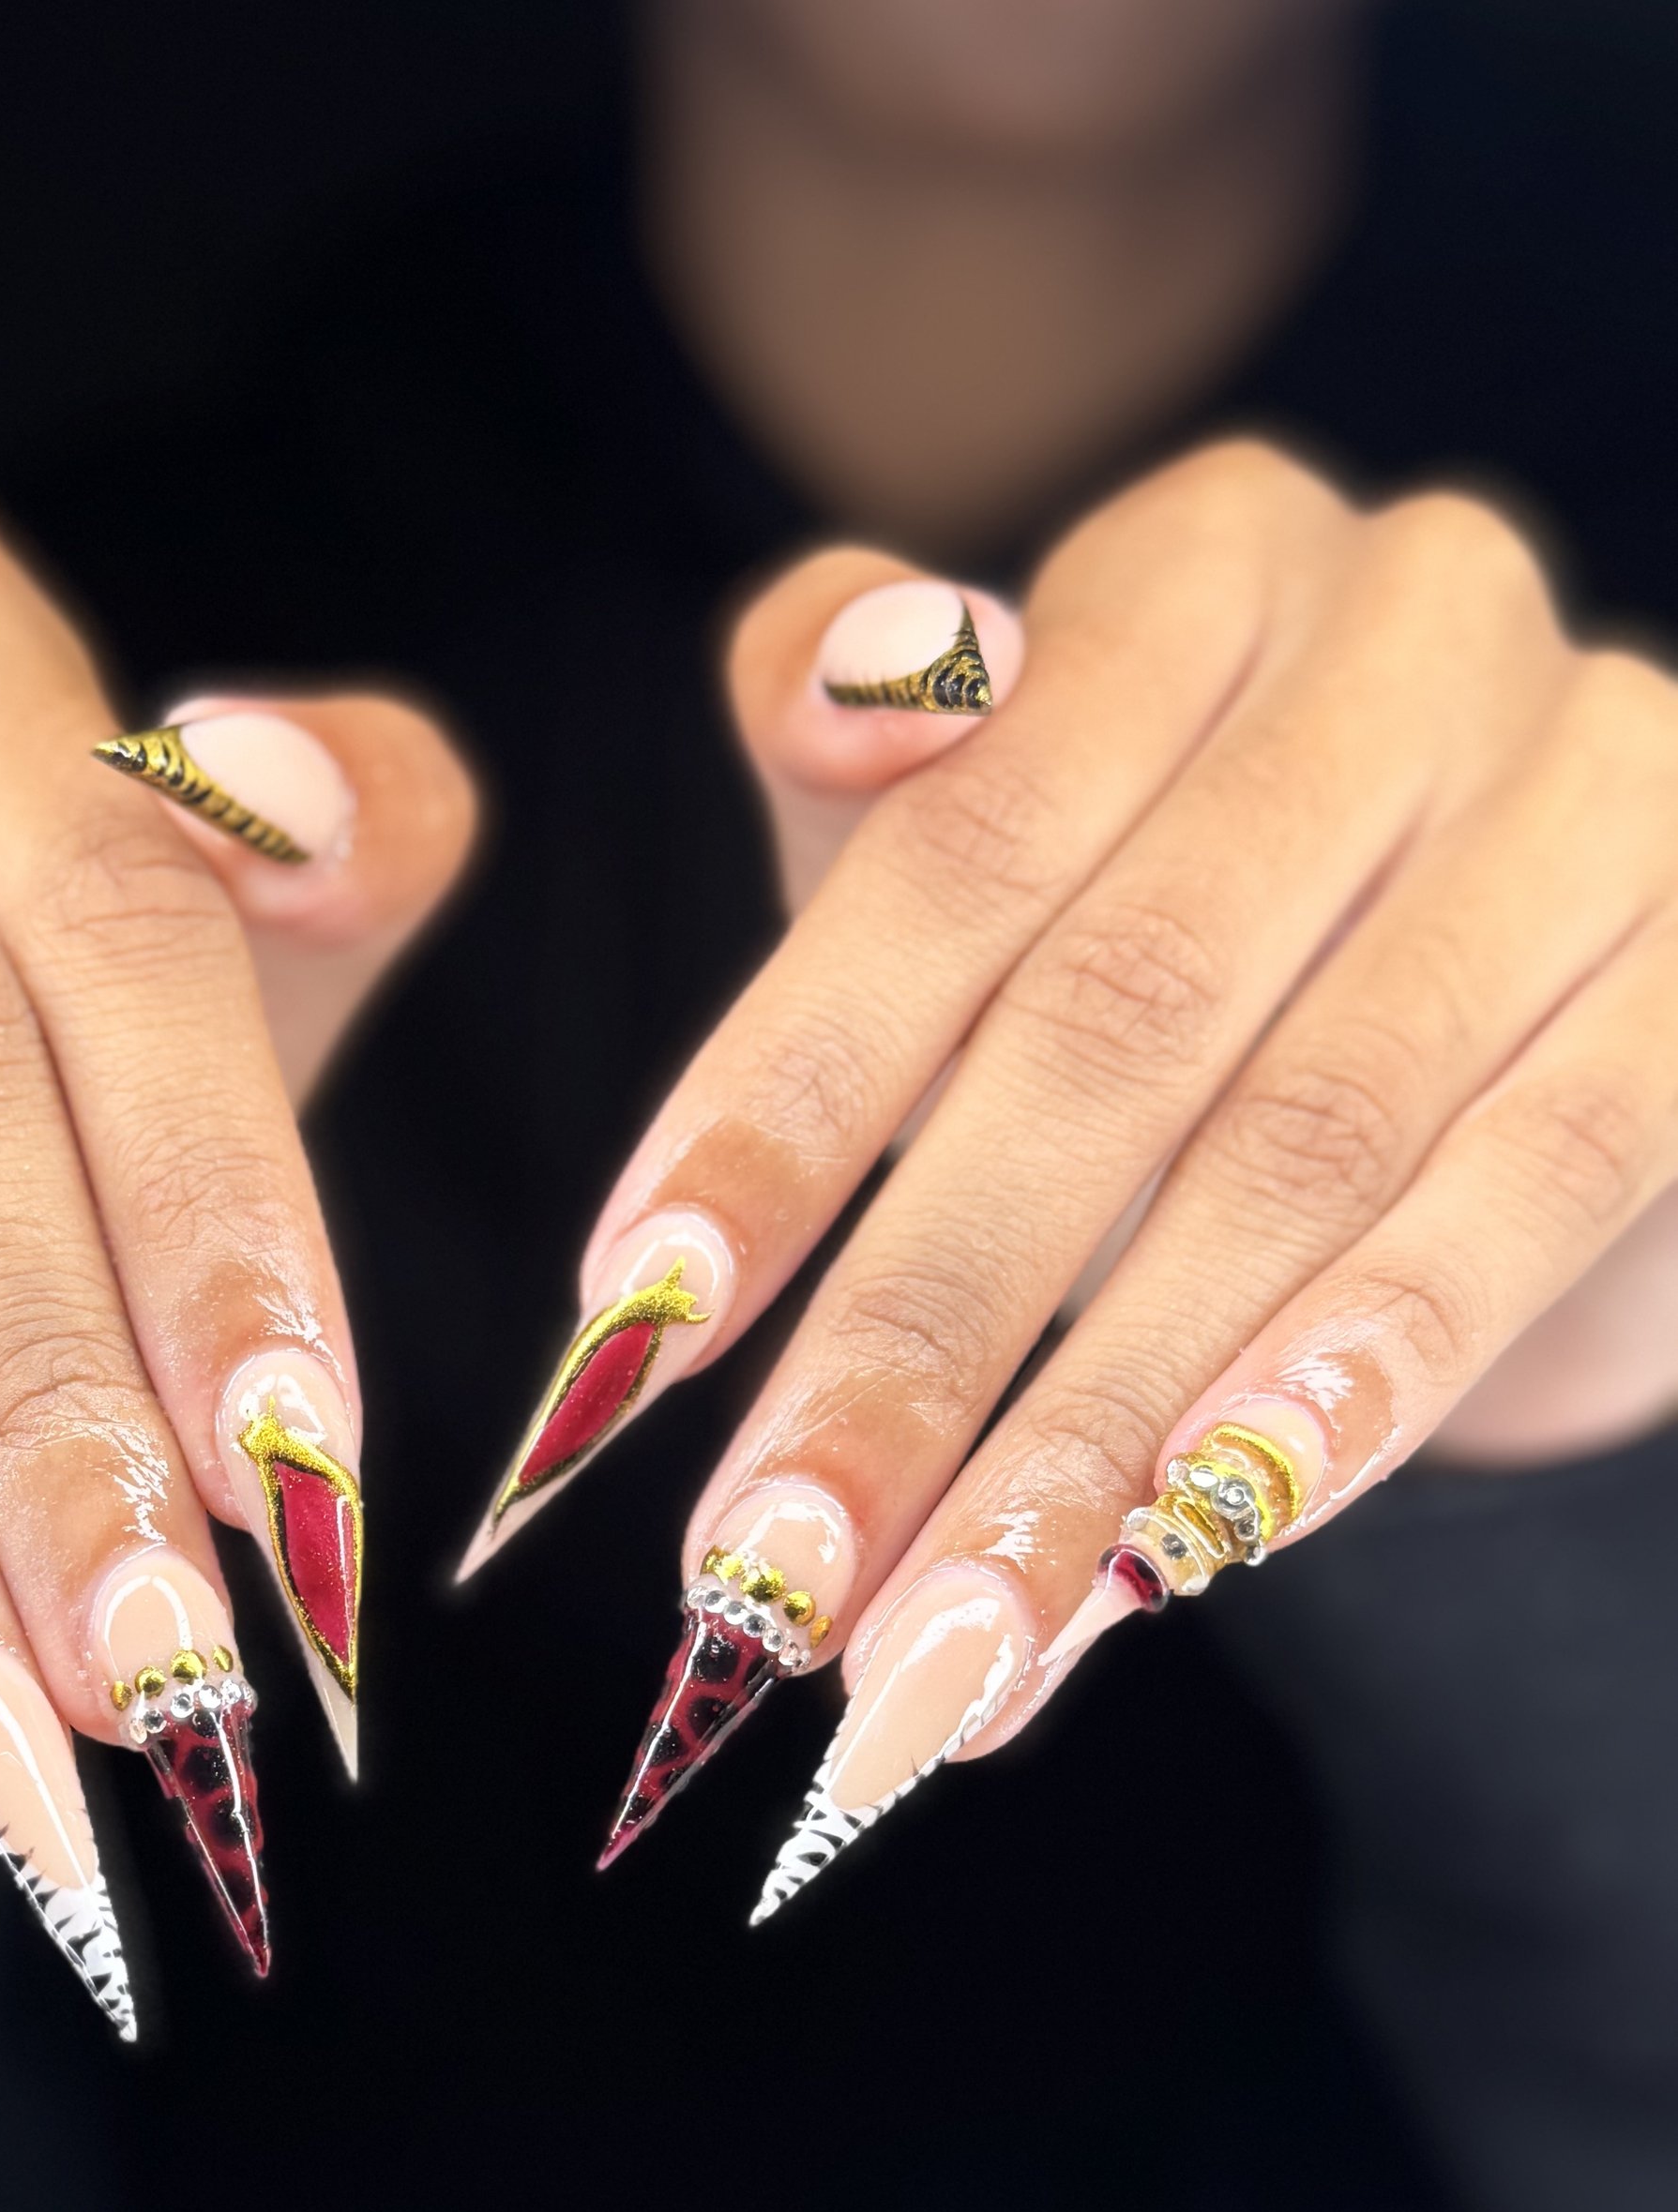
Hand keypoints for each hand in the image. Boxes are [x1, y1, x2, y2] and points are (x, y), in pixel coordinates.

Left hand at [462, 451, 1677, 1893]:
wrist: (1529, 1001)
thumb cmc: (1185, 924)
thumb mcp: (999, 860)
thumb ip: (871, 794)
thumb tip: (833, 684)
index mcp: (1198, 567)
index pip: (957, 851)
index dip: (789, 1098)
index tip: (631, 1329)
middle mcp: (1416, 626)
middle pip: (1120, 1019)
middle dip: (923, 1330)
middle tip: (771, 1572)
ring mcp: (1602, 781)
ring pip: (1314, 1139)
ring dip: (1109, 1424)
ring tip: (952, 1644)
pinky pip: (1545, 1174)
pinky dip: (1365, 1368)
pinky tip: (1208, 1543)